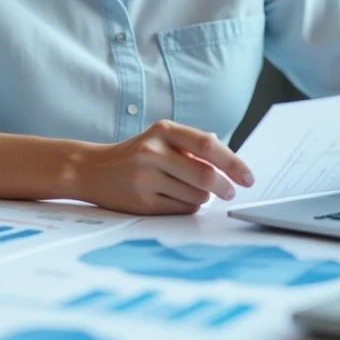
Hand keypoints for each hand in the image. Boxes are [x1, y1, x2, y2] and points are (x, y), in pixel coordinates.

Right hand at [73, 119, 255, 215]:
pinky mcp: (141, 202)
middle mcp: (153, 151)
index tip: (248, 177)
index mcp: (163, 130)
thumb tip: (231, 162)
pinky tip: (178, 199)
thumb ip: (192, 146)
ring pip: (196, 196)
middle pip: (205, 175)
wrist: (91, 169)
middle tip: (231, 192)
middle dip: (225, 188)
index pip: (208, 146)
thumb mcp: (161, 139)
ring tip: (192, 192)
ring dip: (204, 198)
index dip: (233, 163)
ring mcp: (145, 178)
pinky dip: (189, 207)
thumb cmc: (136, 155)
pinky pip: (181, 210)